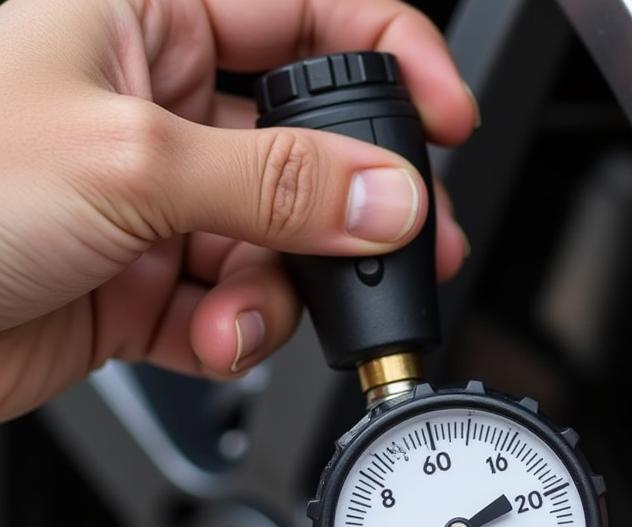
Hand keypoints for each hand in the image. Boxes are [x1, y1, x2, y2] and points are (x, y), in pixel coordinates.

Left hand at [0, 0, 475, 419]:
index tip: (446, 119)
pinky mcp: (139, 280)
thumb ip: (279, 183)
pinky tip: (211, 333)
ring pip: (276, 241)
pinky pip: (229, 302)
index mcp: (142, 12)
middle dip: (357, 205)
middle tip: (406, 247)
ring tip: (246, 309)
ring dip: (281, 287)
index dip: (390, 59)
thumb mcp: (129, 158)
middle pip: (306, 144)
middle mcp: (153, 100)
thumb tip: (388, 198)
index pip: (307, 14)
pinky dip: (234, 329)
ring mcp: (151, 197)